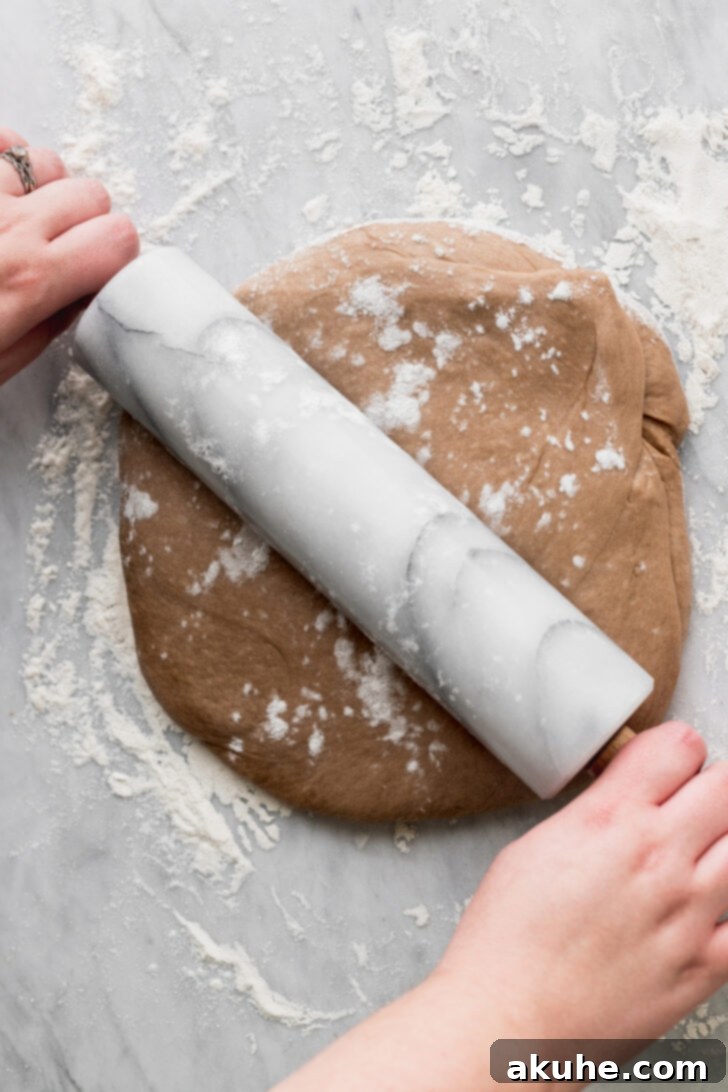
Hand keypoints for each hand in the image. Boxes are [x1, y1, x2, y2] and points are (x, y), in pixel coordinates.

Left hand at [0, 127, 138, 384]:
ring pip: (47, 161)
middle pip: (92, 194)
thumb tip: (75, 297)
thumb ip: (46, 325)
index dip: (115, 257)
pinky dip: (5, 160)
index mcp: (29, 279)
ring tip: (17, 219)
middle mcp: (8, 224)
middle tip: (60, 251)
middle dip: (86, 223)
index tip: (97, 273)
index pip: (119, 239)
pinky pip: (2, 138)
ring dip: (43, 189)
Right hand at [278, 723, 727, 1090]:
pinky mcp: (705, 964)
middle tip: (682, 807)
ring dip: (720, 842)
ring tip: (690, 857)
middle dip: (705, 787)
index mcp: (610, 819)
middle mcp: (659, 857)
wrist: (511, 1021)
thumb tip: (620, 797)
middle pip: (726, 786)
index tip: (660, 765)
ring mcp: (690, 912)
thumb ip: (593, 813)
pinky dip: (724, 907)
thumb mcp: (535, 846)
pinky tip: (697, 909)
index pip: (679, 746)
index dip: (670, 750)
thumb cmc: (507, 940)